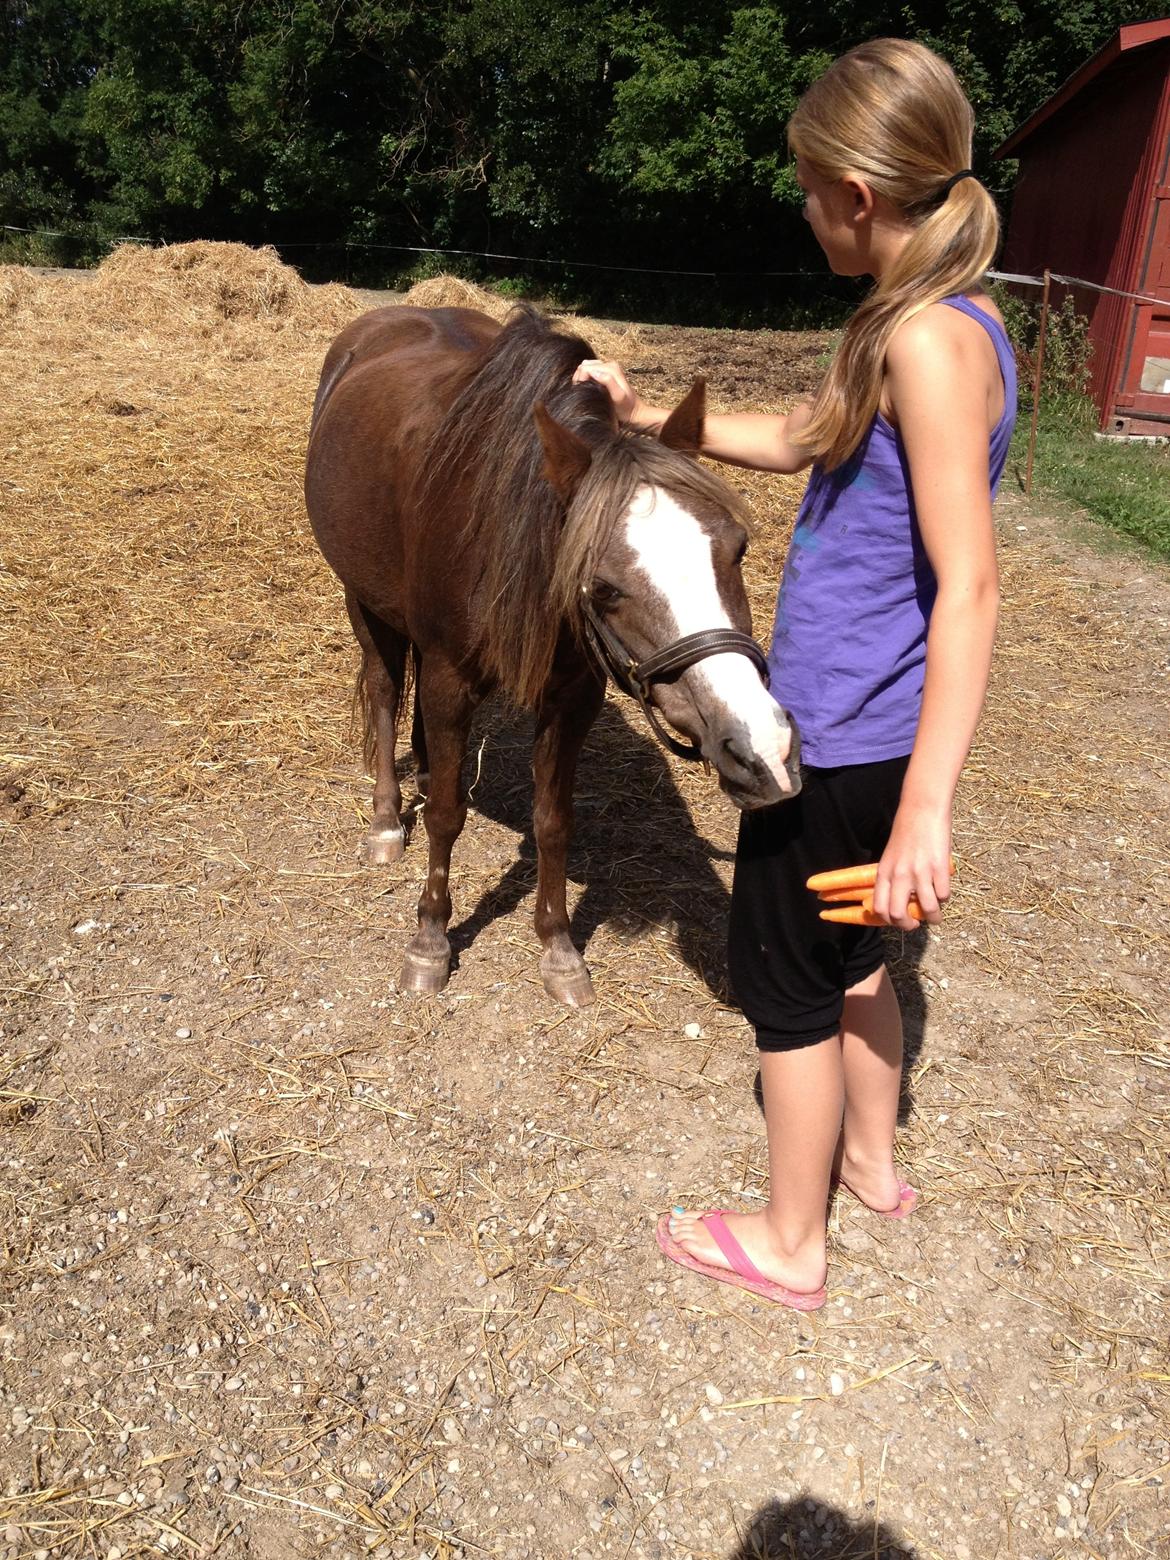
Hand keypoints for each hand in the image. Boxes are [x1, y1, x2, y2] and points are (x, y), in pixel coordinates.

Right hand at [572, 359, 642, 423]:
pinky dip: (586, 378)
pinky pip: (590, 372)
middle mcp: (609, 365)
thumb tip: (593, 372)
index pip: (586, 367)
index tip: (581, 391)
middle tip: (581, 392)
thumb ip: (608, 381)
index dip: (580, 378)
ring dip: (582, 378)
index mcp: (611, 368)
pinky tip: (588, 388)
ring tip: (584, 391)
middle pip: (585, 366)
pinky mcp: (606, 373)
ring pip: (586, 368)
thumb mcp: (618, 396)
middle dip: (580, 377)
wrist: (635, 412)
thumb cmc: (626, 408)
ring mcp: (607, 368)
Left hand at [870, 805, 952, 929]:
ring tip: (936, 917)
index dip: (889, 921)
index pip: (879, 908)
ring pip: (928, 909)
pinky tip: (943, 891)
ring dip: (934, 918)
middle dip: (908, 926)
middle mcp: (899, 875)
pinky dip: (945, 898)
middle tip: (916, 924)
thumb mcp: (891, 855)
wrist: (922, 808)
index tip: (899, 920)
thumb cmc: (906, 830)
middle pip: (898, 915)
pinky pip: (944, 894)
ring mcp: (920, 872)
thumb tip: (900, 900)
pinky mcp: (939, 867)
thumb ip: (893, 877)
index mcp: (884, 872)